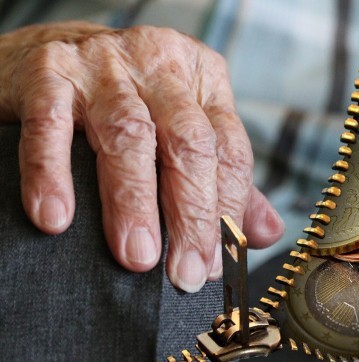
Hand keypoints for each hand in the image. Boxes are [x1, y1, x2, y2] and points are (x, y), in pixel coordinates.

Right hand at [0, 22, 283, 291]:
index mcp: (204, 79)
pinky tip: (58, 218)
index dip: (227, 210)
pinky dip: (54, 174)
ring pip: (129, 135)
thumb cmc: (129, 99)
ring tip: (137, 256)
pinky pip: (51, 125)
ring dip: (133, 202)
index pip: (229, 149)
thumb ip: (224, 178)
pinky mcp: (50, 70)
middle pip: (188, 143)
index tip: (216, 263)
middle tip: (184, 272)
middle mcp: (161, 64)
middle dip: (190, 215)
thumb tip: (264, 233)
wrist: (52, 48)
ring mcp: (105, 64)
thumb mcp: (182, 126)